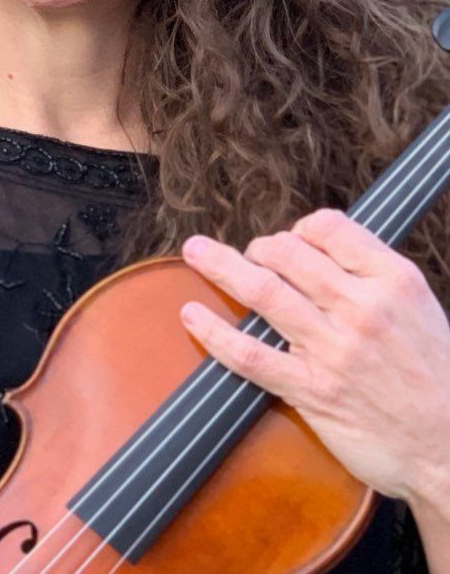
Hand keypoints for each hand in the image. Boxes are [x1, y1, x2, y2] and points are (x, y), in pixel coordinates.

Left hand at [179, 208, 449, 505]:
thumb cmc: (435, 373)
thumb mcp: (419, 304)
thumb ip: (372, 271)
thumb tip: (319, 243)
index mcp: (391, 280)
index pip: (329, 227)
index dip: (301, 229)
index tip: (292, 239)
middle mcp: (361, 308)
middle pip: (288, 253)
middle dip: (259, 246)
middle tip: (250, 254)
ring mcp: (334, 349)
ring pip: (263, 291)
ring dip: (221, 266)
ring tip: (196, 252)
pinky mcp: (313, 391)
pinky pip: (251, 355)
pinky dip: (214, 333)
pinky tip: (192, 316)